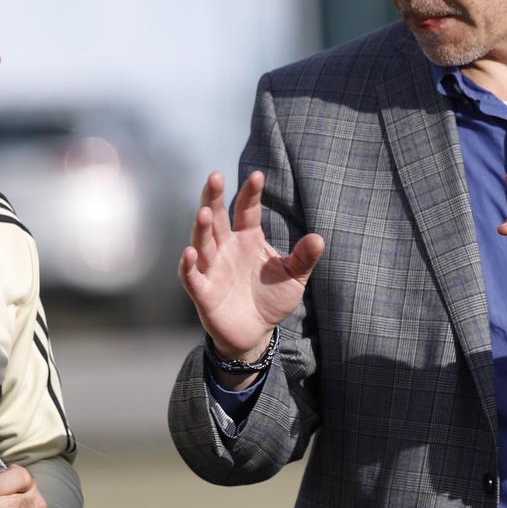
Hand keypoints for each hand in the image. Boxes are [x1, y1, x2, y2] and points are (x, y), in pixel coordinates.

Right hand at [179, 170, 324, 374]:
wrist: (255, 331)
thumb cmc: (271, 298)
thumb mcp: (293, 278)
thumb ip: (304, 258)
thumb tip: (318, 239)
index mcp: (247, 238)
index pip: (247, 210)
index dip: (251, 193)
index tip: (257, 176)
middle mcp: (226, 248)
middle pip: (217, 218)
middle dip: (214, 198)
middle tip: (215, 176)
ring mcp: (211, 268)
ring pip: (202, 242)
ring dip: (201, 228)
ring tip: (204, 213)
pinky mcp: (203, 292)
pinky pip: (192, 276)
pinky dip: (188, 265)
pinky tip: (188, 253)